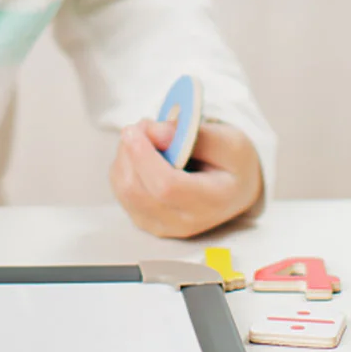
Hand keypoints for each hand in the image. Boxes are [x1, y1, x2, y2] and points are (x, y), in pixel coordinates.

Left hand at [110, 117, 263, 237]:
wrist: (231, 188)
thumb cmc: (231, 162)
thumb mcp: (227, 139)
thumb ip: (192, 133)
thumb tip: (154, 132)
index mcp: (212, 202)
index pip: (166, 187)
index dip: (143, 156)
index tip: (133, 130)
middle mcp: (185, 222)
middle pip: (136, 188)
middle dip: (131, 149)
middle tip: (146, 125)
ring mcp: (162, 226)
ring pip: (123, 187)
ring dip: (126, 154)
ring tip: (148, 137)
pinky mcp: (144, 220)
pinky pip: (119, 188)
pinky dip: (124, 164)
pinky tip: (142, 155)